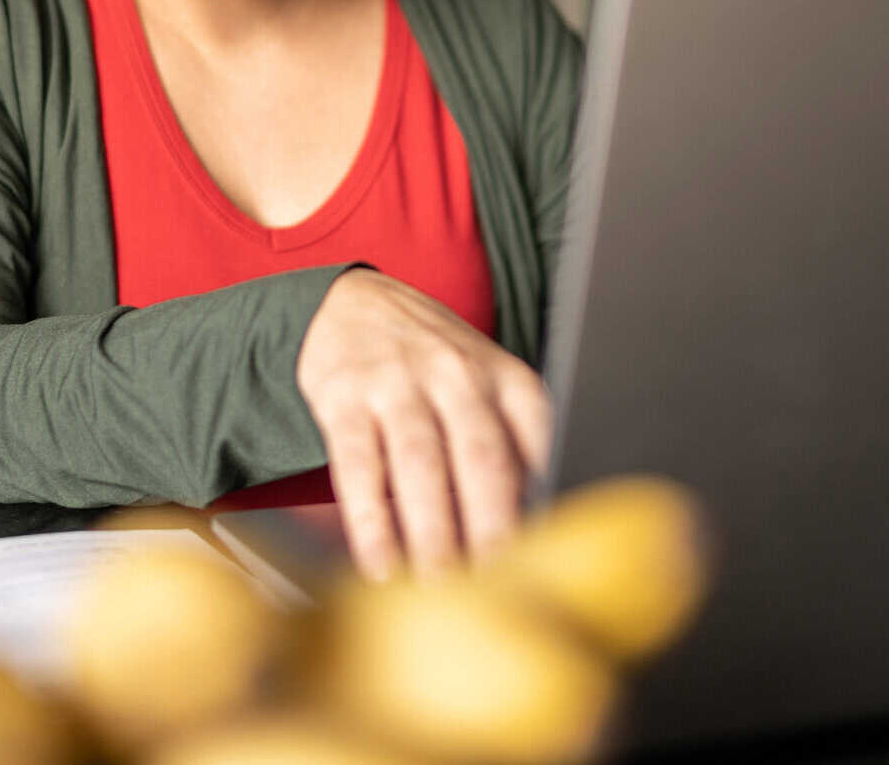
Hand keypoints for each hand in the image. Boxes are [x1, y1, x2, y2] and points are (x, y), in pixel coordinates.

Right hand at [295, 268, 552, 580]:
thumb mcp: (485, 383)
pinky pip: (359, 464)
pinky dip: (370, 520)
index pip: (537, 439)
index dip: (543, 501)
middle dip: (490, 529)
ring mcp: (397, 381)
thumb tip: (532, 530)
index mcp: (503, 376)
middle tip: (495, 589)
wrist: (352, 300)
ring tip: (438, 588)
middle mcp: (455, 373)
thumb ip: (511, 445)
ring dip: (431, 532)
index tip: (543, 559)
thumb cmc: (431, 362)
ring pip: (420, 462)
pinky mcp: (345, 397)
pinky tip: (380, 563)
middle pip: (481, 456)